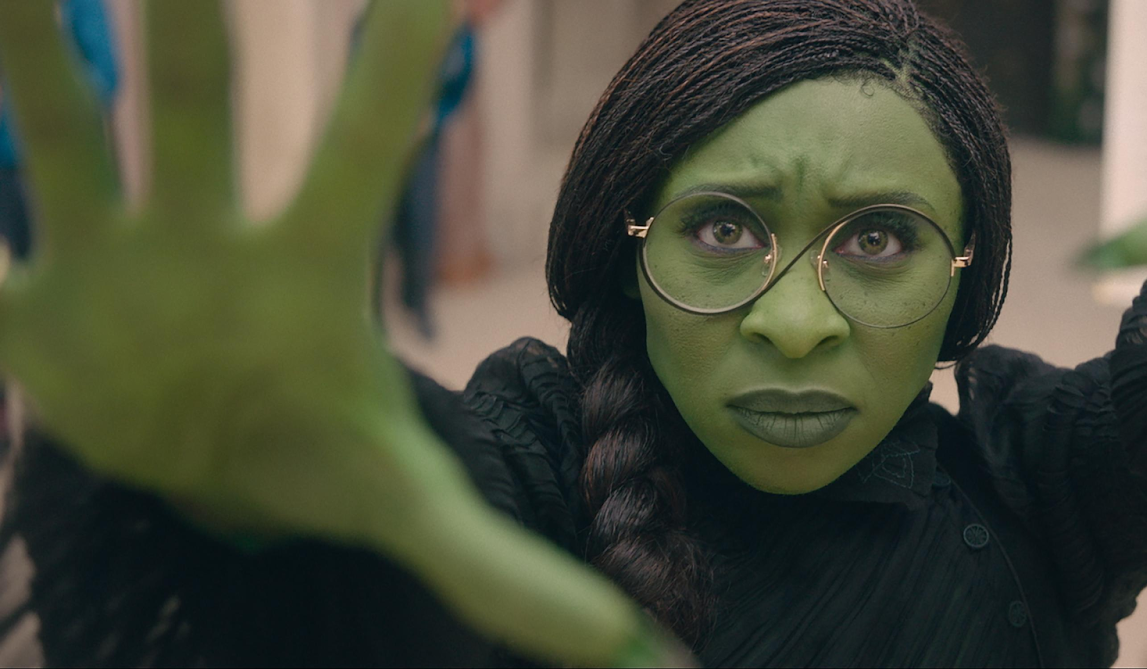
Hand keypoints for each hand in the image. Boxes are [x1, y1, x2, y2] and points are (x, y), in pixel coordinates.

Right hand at [0, 3, 683, 665]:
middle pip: (202, 112)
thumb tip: (630, 655)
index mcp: (309, 271)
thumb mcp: (405, 507)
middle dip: (189, 23)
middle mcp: (206, 239)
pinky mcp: (27, 313)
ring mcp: (107, 262)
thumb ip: (502, 569)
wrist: (208, 475)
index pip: (364, 153)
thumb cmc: (319, 456)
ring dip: (27, 57)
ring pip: (62, 140)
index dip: (393, 68)